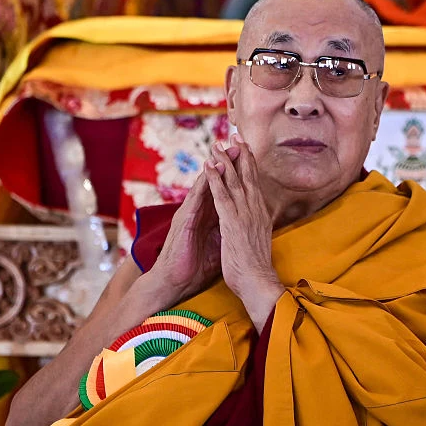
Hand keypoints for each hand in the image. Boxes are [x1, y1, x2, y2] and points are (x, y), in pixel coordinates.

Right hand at [145, 147, 239, 308]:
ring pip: (205, 185)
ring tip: (224, 149)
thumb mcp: (219, 246)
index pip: (225, 191)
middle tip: (240, 144)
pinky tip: (209, 171)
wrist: (175, 282)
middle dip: (228, 163)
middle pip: (216, 183)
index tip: (250, 160)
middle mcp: (200, 211)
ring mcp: (190, 214)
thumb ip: (229, 232)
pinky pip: (195, 198)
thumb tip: (245, 229)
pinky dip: (203, 184)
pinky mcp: (184, 221)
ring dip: (215, 167)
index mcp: (210, 217)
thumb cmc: (195, 267)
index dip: (237, 176)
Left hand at [205, 135, 284, 328]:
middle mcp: (255, 210)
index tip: (246, 147)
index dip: (250, 164)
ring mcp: (244, 215)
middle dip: (240, 154)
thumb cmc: (256, 268)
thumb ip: (257, 227)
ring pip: (234, 181)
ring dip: (225, 161)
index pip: (255, 183)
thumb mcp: (258, 241)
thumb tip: (258, 222)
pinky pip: (221, 196)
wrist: (258, 282)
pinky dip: (215, 179)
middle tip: (234, 135)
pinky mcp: (231, 222)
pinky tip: (208, 166)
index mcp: (260, 215)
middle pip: (247, 176)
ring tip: (217, 144)